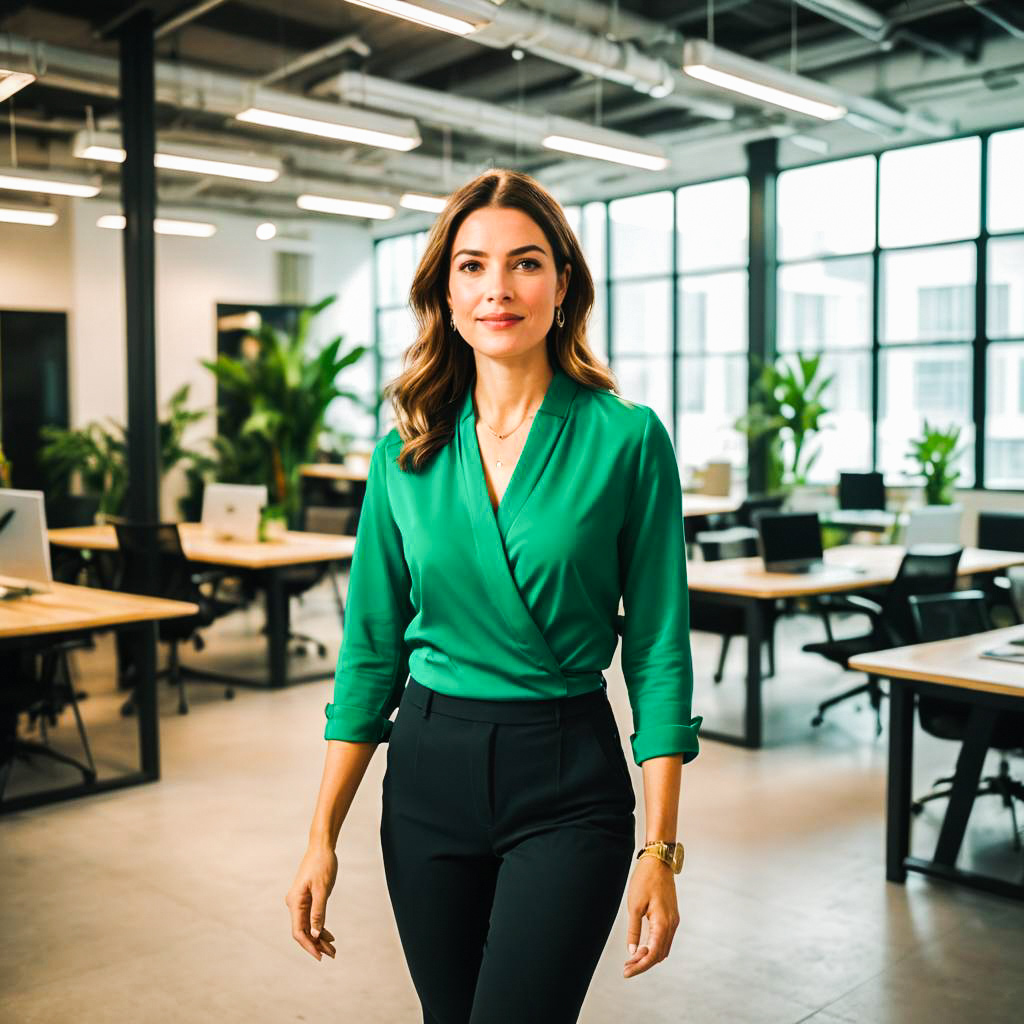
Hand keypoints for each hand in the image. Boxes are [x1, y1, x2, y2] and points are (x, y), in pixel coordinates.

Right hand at [286, 845, 338, 961]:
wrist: (321, 847)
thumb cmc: (322, 865)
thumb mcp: (322, 889)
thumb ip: (318, 911)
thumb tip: (316, 933)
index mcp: (295, 902)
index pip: (299, 932)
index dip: (309, 946)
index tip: (320, 957)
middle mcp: (294, 904)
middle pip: (304, 931)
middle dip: (316, 944)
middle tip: (332, 954)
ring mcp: (300, 902)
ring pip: (308, 926)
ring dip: (319, 938)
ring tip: (333, 949)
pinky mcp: (307, 899)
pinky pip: (311, 918)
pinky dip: (320, 927)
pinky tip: (329, 936)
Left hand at [623, 855, 678, 977]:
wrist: (658, 862)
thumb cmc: (645, 880)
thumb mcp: (634, 905)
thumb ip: (634, 930)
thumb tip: (632, 951)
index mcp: (663, 923)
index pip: (653, 954)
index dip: (640, 966)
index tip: (627, 972)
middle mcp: (671, 924)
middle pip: (659, 955)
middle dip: (643, 964)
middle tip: (626, 968)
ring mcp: (673, 921)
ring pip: (662, 948)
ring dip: (648, 956)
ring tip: (631, 959)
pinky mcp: (671, 916)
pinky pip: (664, 938)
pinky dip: (653, 946)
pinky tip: (641, 947)